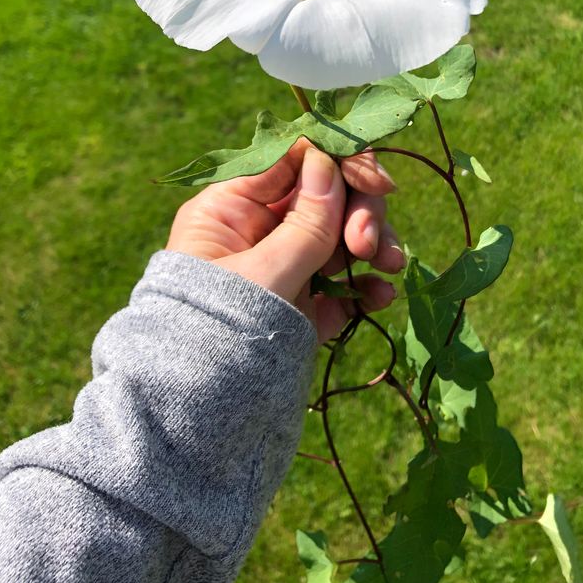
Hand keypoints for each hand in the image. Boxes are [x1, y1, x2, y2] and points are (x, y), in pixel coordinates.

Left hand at [165, 140, 404, 341]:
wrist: (192, 421)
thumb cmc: (214, 335)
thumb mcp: (262, 273)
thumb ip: (304, 222)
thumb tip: (327, 162)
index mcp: (232, 207)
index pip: (293, 162)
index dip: (339, 164)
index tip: (377, 184)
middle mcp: (258, 230)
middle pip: (324, 195)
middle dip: (357, 213)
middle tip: (368, 245)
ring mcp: (282, 268)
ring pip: (340, 236)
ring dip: (372, 244)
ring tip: (390, 266)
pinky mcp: (301, 307)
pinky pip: (343, 284)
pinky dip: (366, 286)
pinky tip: (383, 295)